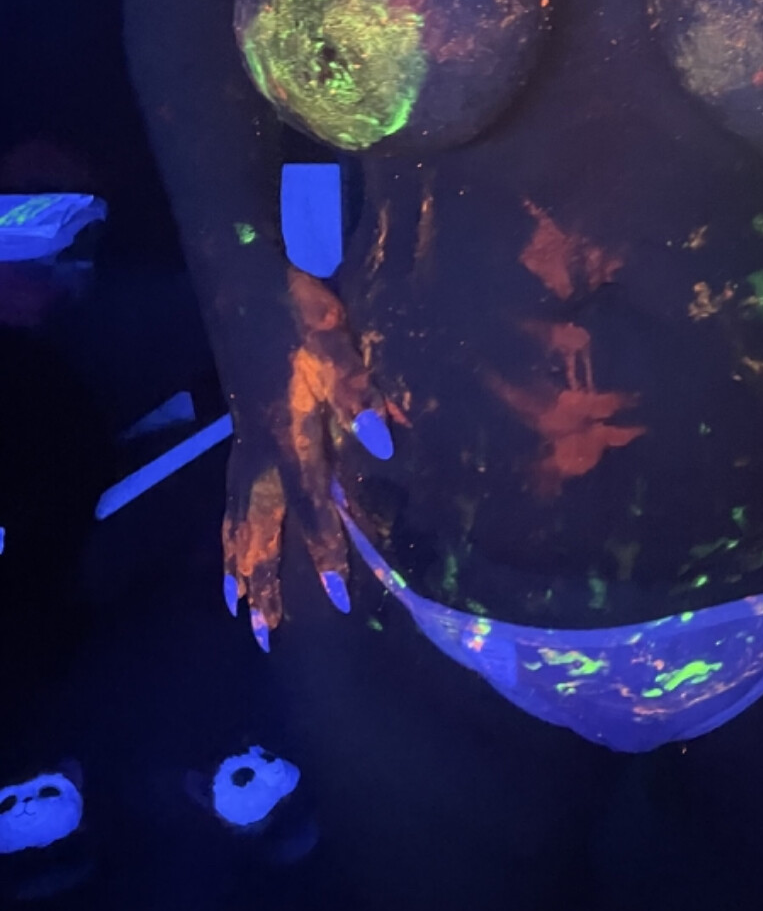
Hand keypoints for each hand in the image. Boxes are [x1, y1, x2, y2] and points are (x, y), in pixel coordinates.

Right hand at [221, 266, 394, 649]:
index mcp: (290, 430)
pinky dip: (227, 529)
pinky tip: (228, 545)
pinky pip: (229, 495)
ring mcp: (245, 440)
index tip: (338, 595)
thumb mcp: (336, 340)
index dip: (326, 546)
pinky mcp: (240, 429)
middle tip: (267, 635)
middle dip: (267, 580)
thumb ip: (359, 392)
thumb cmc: (296, 306)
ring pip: (237, 516)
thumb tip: (386, 442)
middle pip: (262, 526)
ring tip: (238, 612)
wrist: (242, 276)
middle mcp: (261, 446)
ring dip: (239, 564)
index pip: (312, 500)